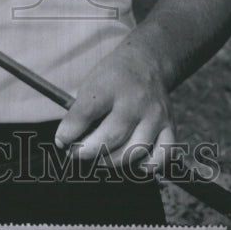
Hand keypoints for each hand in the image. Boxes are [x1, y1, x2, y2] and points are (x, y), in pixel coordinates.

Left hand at [53, 36, 175, 172]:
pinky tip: (131, 162)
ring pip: (133, 151)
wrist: (146, 63)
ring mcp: (155, 115)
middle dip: (86, 151)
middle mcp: (135, 101)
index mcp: (110, 86)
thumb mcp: (91, 84)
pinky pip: (161, 156)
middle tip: (75, 153)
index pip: (86, 113)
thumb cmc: (111, 78)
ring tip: (99, 158)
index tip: (61, 141)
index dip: (69, 132)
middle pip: (109, 138)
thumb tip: (68, 143)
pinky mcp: (170, 126)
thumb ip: (81, 112)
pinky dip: (145, 166)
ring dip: (110, 161)